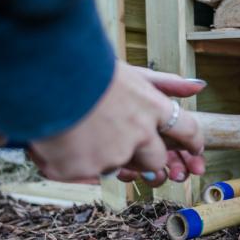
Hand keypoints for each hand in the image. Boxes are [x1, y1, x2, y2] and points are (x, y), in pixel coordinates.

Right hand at [29, 61, 204, 181]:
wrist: (40, 71)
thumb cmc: (83, 66)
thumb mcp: (129, 71)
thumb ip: (165, 83)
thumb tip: (200, 87)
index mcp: (154, 106)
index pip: (188, 130)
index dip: (193, 144)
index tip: (195, 152)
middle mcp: (140, 134)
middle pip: (155, 160)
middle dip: (145, 158)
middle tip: (118, 141)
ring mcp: (113, 154)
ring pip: (115, 166)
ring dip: (101, 154)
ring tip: (78, 130)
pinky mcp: (85, 169)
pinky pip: (82, 173)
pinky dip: (69, 160)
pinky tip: (56, 140)